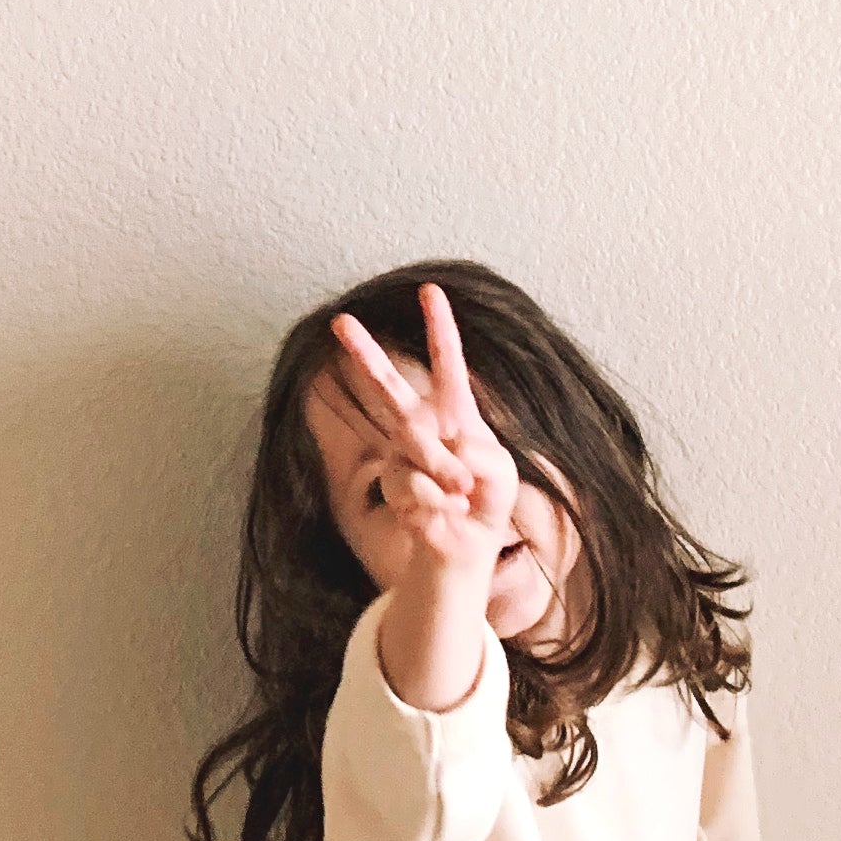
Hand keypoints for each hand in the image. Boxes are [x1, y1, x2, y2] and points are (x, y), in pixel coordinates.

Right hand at [315, 283, 520, 593]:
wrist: (462, 549)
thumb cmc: (485, 503)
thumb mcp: (501, 473)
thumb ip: (479, 452)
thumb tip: (443, 450)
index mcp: (456, 415)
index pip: (448, 364)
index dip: (440, 327)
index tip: (428, 290)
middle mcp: (422, 428)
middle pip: (390, 387)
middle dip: (364, 353)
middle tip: (339, 321)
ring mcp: (403, 457)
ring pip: (416, 448)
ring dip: (445, 474)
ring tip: (461, 495)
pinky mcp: (395, 487)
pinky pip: (415, 486)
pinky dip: (437, 502)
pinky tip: (442, 512)